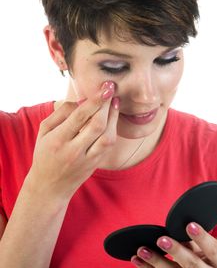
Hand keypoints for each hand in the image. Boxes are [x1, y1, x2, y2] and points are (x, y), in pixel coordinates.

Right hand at [26, 81, 118, 200]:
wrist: (50, 187)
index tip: (105, 87)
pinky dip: (113, 128)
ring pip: (107, 137)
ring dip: (114, 117)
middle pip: (97, 125)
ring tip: (115, 101)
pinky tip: (113, 116)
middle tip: (112, 88)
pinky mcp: (96, 164)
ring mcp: (87, 159)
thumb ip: (60, 114)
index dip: (94, 100)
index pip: (79, 117)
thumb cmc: (45, 154)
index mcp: (58, 140)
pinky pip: (108, 145)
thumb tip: (80, 101)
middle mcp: (74, 151)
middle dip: (107, 104)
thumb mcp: (44, 132)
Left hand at [131, 222, 216, 266]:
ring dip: (155, 262)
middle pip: (192, 265)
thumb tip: (180, 225)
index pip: (214, 250)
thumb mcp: (209, 253)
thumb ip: (196, 242)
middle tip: (161, 239)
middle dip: (176, 252)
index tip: (190, 225)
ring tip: (141, 250)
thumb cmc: (210, 262)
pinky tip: (137, 260)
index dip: (202, 238)